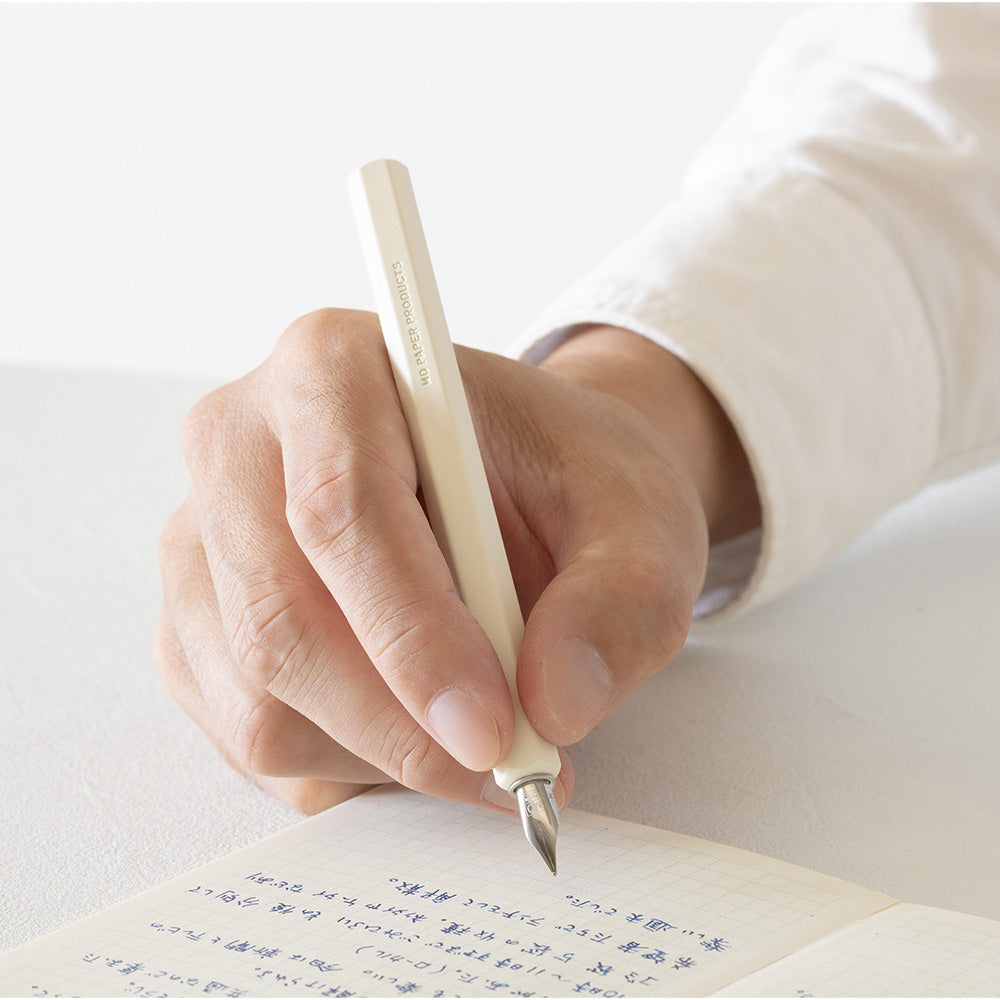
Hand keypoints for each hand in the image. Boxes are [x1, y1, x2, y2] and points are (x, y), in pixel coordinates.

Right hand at [156, 310, 757, 813]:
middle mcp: (242, 443)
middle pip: (279, 617)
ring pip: (257, 695)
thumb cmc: (564, 475)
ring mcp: (206, 538)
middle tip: (504, 765)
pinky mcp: (201, 621)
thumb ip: (614, 601)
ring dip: (379, 753)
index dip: (412, 635)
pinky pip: (245, 732)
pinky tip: (415, 731)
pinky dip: (343, 765)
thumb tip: (555, 705)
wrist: (522, 483)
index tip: (491, 726)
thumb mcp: (635, 517)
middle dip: (398, 722)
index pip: (341, 509)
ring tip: (477, 740)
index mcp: (331, 367)